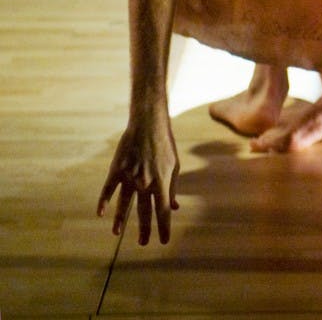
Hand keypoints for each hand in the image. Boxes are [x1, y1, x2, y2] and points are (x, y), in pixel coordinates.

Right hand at [97, 112, 179, 245]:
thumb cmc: (164, 145)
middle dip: (144, 229)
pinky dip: (104, 201)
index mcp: (162, 182)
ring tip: (117, 233)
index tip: (163, 241)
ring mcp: (130, 176)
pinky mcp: (117, 169)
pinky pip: (109, 188)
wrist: (149, 123)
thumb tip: (174, 207)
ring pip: (124, 203)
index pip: (163, 211)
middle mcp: (145, 182)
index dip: (164, 227)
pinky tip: (100, 213)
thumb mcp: (174, 165)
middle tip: (143, 243)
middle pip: (144, 211)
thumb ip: (173, 188)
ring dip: (121, 219)